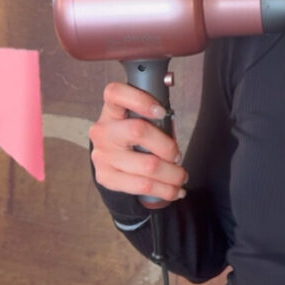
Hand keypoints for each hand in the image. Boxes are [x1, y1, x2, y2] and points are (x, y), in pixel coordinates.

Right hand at [89, 82, 188, 201]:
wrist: (112, 162)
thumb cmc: (134, 137)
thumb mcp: (140, 120)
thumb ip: (154, 117)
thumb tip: (173, 124)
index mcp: (112, 111)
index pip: (115, 93)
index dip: (140, 100)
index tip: (162, 111)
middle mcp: (102, 131)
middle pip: (138, 130)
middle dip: (167, 146)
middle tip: (178, 156)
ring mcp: (101, 155)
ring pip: (147, 165)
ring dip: (173, 174)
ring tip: (182, 177)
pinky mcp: (105, 177)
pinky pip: (142, 186)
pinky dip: (165, 190)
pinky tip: (175, 191)